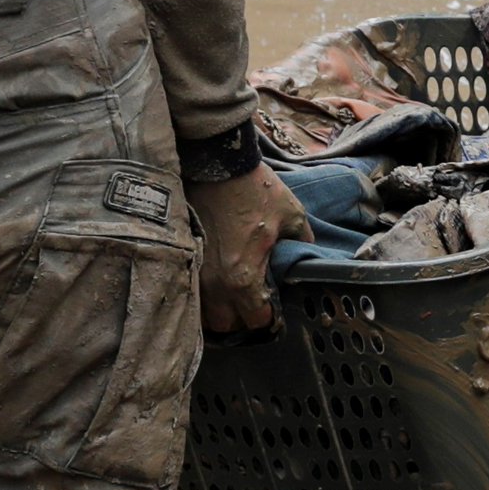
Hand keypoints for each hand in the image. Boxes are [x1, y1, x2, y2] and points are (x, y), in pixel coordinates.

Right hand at [195, 164, 303, 335]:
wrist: (216, 164)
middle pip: (225, 325)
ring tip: (232, 295)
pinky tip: (215, 280)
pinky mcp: (183, 257)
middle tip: (251, 304)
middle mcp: (215, 283)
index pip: (255, 320)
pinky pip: (191, 289)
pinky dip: (203, 293)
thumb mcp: (292, 216)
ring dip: (219, 309)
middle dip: (240, 320)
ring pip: (204, 312)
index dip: (267, 318)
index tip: (272, 310)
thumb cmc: (255, 190)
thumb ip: (302, 242)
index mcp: (243, 277)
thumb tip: (306, 254)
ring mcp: (194, 271)